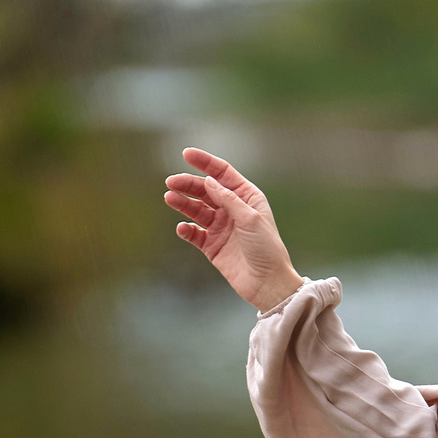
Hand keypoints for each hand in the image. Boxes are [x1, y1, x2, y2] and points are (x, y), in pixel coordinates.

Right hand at [164, 148, 304, 310]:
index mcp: (246, 197)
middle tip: (171, 182)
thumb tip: (208, 181)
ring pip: (196, 209)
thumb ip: (228, 199)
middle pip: (205, 190)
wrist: (267, 283)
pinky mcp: (212, 246)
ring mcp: (221, 227)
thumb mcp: (250, 219)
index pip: (222, 173)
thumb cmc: (266, 248)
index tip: (186, 153)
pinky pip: (194, 233)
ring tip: (170, 198)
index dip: (205, 162)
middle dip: (188, 184)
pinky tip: (182, 228)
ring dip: (183, 203)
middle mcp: (232, 209)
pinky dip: (186, 229)